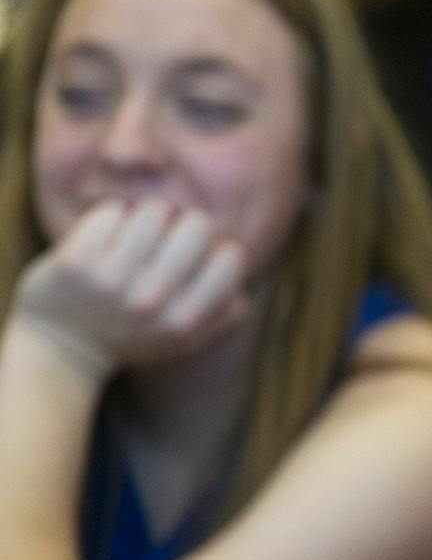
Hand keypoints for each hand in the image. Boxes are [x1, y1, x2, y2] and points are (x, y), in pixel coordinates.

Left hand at [10, 199, 249, 382]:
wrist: (61, 350)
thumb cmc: (130, 337)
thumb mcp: (183, 341)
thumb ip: (221, 317)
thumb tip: (241, 289)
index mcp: (184, 321)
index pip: (231, 257)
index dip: (217, 249)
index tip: (196, 255)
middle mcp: (152, 301)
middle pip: (198, 224)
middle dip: (183, 223)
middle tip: (165, 237)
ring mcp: (112, 280)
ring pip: (154, 209)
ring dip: (145, 215)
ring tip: (135, 232)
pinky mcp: (76, 262)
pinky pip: (110, 212)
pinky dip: (109, 217)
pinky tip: (104, 235)